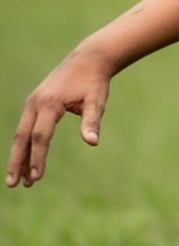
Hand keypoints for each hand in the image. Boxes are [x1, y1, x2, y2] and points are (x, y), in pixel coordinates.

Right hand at [9, 46, 115, 187]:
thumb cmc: (94, 82)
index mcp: (49, 104)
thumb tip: (93, 142)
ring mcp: (31, 104)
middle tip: (15, 185)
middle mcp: (35, 104)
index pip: (40, 136)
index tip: (36, 178)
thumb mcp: (96, 101)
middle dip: (17, 162)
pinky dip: (24, 145)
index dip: (37, 158)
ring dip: (18, 157)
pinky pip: (25, 128)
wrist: (88, 60)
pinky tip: (25, 160)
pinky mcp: (34, 104)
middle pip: (22, 137)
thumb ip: (92, 121)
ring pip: (20, 134)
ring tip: (18, 181)